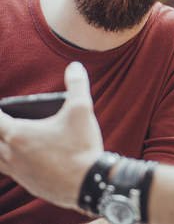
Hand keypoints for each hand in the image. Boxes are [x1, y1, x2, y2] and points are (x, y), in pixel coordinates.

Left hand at [0, 62, 103, 210]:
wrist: (88, 183)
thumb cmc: (81, 146)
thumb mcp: (81, 110)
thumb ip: (77, 85)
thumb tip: (75, 66)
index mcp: (18, 134)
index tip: (1, 107)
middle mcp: (11, 154)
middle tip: (4, 122)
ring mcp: (18, 171)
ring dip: (0, 146)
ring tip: (7, 138)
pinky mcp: (27, 183)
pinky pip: (8, 171)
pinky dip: (7, 161)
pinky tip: (19, 157)